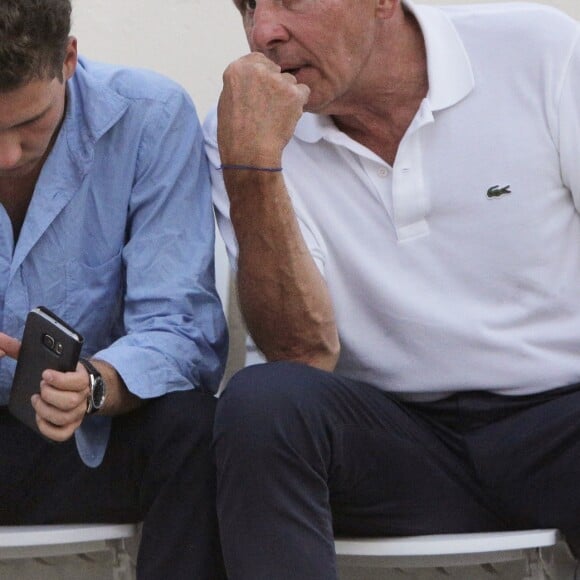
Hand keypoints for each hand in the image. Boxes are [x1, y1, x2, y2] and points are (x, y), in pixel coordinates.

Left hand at [0, 332, 88, 441]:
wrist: (78, 384)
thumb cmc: (59, 370)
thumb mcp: (49, 357)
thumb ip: (26, 349)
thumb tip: (4, 341)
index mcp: (82, 377)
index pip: (78, 381)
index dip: (60, 379)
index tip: (45, 374)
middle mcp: (83, 396)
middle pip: (71, 401)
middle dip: (50, 395)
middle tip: (40, 387)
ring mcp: (78, 412)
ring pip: (64, 417)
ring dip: (45, 410)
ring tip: (36, 399)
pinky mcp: (71, 425)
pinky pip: (62, 434)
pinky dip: (47, 428)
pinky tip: (38, 417)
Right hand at [217, 52, 309, 166]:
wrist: (250, 152)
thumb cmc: (235, 134)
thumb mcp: (228, 100)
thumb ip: (242, 84)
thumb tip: (255, 80)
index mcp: (237, 69)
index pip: (258, 59)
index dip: (263, 75)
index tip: (262, 89)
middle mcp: (257, 69)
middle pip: (275, 70)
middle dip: (275, 85)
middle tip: (269, 107)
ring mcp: (277, 80)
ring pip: (290, 81)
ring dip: (287, 95)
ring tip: (275, 116)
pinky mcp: (293, 93)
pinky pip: (304, 92)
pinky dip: (299, 104)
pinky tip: (286, 117)